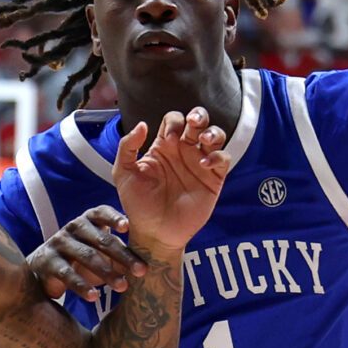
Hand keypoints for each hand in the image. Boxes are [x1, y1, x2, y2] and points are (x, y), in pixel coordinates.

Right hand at [29, 204, 146, 300]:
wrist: (43, 268)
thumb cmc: (80, 256)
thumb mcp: (97, 246)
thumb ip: (118, 245)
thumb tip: (152, 250)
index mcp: (88, 219)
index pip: (101, 213)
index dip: (114, 218)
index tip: (127, 227)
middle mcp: (73, 227)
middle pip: (100, 239)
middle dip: (123, 256)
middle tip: (141, 271)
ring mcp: (59, 243)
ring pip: (86, 257)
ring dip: (107, 273)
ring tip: (123, 287)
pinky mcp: (48, 262)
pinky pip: (67, 274)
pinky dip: (82, 286)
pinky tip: (95, 297)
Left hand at [111, 107, 229, 257]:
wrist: (154, 232)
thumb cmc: (137, 205)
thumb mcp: (123, 173)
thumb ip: (127, 147)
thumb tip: (143, 125)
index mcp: (163, 147)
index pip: (173, 120)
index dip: (173, 122)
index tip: (167, 138)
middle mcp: (183, 152)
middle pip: (198, 122)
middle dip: (199, 115)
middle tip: (193, 122)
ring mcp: (199, 165)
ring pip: (215, 136)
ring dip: (213, 132)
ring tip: (204, 139)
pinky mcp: (213, 180)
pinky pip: (223, 159)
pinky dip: (218, 156)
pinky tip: (204, 164)